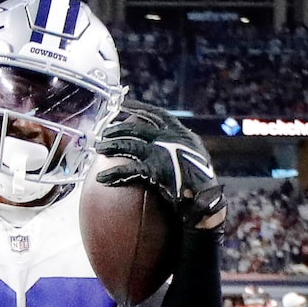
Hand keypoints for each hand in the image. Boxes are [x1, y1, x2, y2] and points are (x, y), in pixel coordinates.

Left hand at [91, 106, 224, 229]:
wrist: (208, 201)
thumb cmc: (202, 186)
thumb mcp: (195, 160)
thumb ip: (181, 150)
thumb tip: (167, 148)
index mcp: (182, 134)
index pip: (158, 114)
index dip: (140, 108)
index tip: (124, 105)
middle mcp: (171, 139)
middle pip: (138, 127)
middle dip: (118, 128)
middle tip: (104, 132)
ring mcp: (163, 153)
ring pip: (130, 144)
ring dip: (111, 146)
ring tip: (99, 150)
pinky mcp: (156, 170)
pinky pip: (129, 170)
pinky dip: (113, 174)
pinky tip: (102, 178)